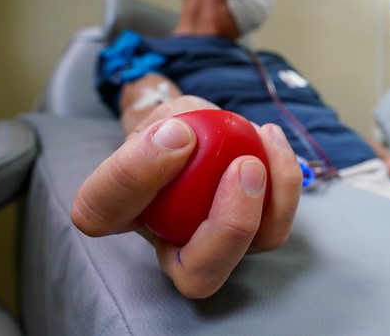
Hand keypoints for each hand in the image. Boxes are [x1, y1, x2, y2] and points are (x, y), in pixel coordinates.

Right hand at [71, 97, 301, 298]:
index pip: (103, 213)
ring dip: (273, 198)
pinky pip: (278, 224)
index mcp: (121, 216)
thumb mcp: (160, 115)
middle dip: (230, 227)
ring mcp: (218, 249)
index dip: (134, 176)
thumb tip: (180, 137)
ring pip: (251, 253)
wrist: (197, 136)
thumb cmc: (172, 129)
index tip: (173, 132)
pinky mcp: (257, 236)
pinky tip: (272, 136)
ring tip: (265, 140)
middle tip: (244, 167)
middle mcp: (171, 249)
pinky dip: (285, 181)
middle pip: (198, 275)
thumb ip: (164, 123)